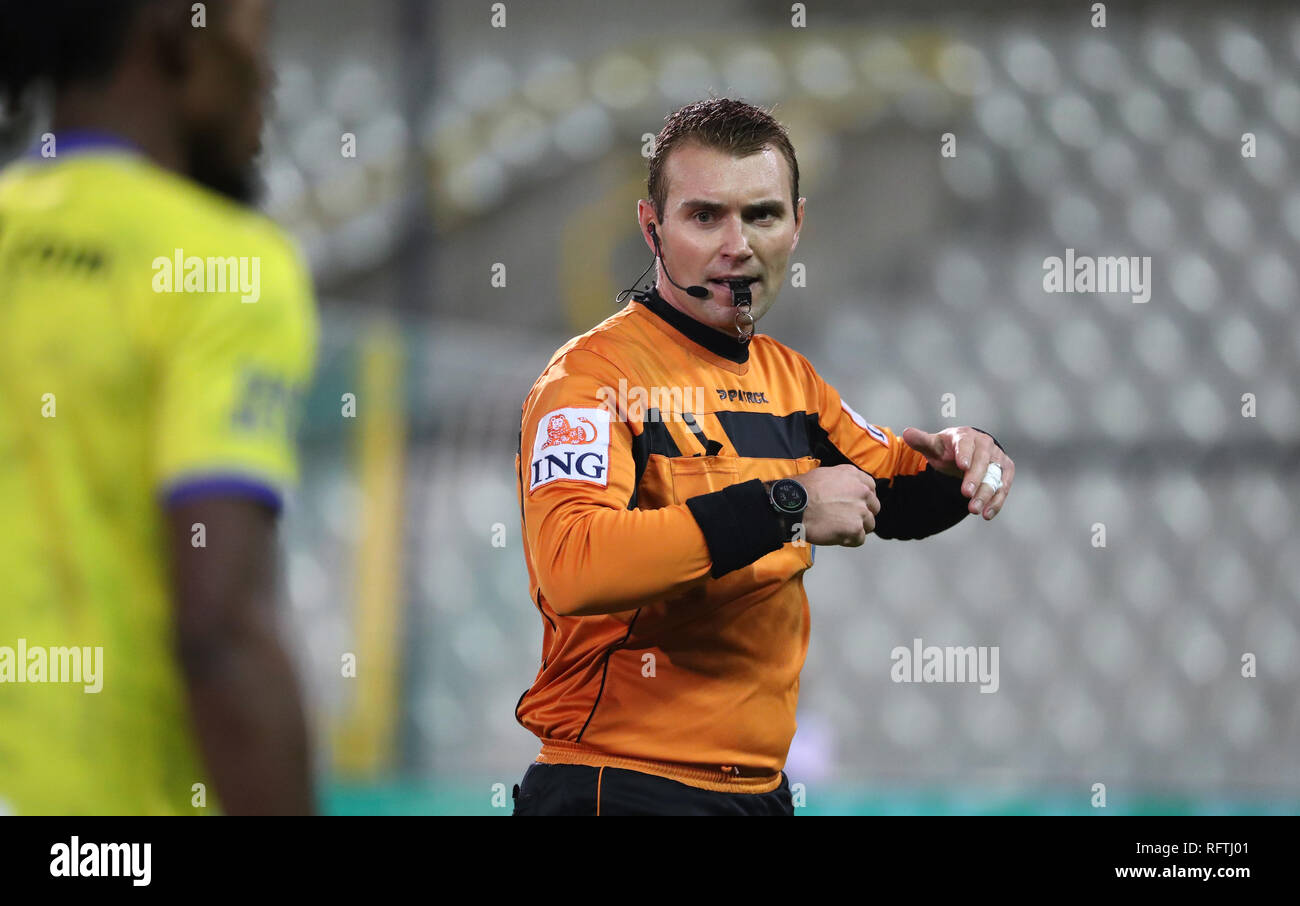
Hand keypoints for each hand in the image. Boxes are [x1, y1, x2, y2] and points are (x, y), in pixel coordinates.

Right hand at [796, 464, 880, 546]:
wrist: (793, 506)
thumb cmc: (801, 491)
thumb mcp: (824, 474)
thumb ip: (840, 481)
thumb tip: (842, 490)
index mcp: (853, 476)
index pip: (871, 489)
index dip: (863, 499)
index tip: (854, 505)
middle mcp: (861, 491)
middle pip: (873, 508)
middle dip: (862, 514)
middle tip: (845, 519)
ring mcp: (860, 510)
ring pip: (869, 525)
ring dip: (856, 528)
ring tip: (838, 528)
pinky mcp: (855, 528)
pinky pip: (859, 540)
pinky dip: (848, 541)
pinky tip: (835, 536)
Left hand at [900, 426, 1014, 520]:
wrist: (967, 452)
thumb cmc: (948, 449)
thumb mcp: (934, 445)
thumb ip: (921, 441)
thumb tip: (906, 433)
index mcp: (966, 436)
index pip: (966, 443)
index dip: (965, 454)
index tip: (962, 466)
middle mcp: (985, 444)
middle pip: (983, 461)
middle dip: (975, 478)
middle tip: (966, 494)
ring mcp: (997, 457)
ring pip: (995, 476)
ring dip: (987, 494)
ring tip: (975, 510)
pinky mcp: (1005, 470)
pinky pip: (1003, 486)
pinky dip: (997, 501)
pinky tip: (987, 514)